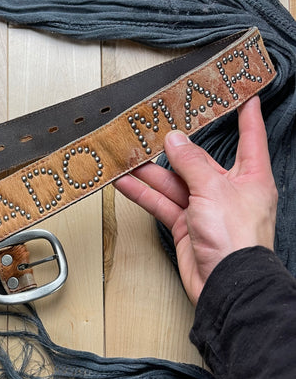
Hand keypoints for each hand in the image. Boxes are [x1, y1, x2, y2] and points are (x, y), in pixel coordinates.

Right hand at [113, 96, 277, 304]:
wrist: (226, 284)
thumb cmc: (237, 240)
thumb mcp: (214, 189)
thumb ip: (191, 162)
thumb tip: (176, 140)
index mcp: (250, 177)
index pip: (250, 138)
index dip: (247, 116)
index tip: (244, 95)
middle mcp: (229, 191)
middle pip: (200, 161)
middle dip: (177, 148)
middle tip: (155, 129)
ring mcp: (206, 209)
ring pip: (175, 183)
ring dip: (151, 171)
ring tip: (128, 156)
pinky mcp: (187, 226)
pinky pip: (163, 204)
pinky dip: (144, 194)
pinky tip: (127, 183)